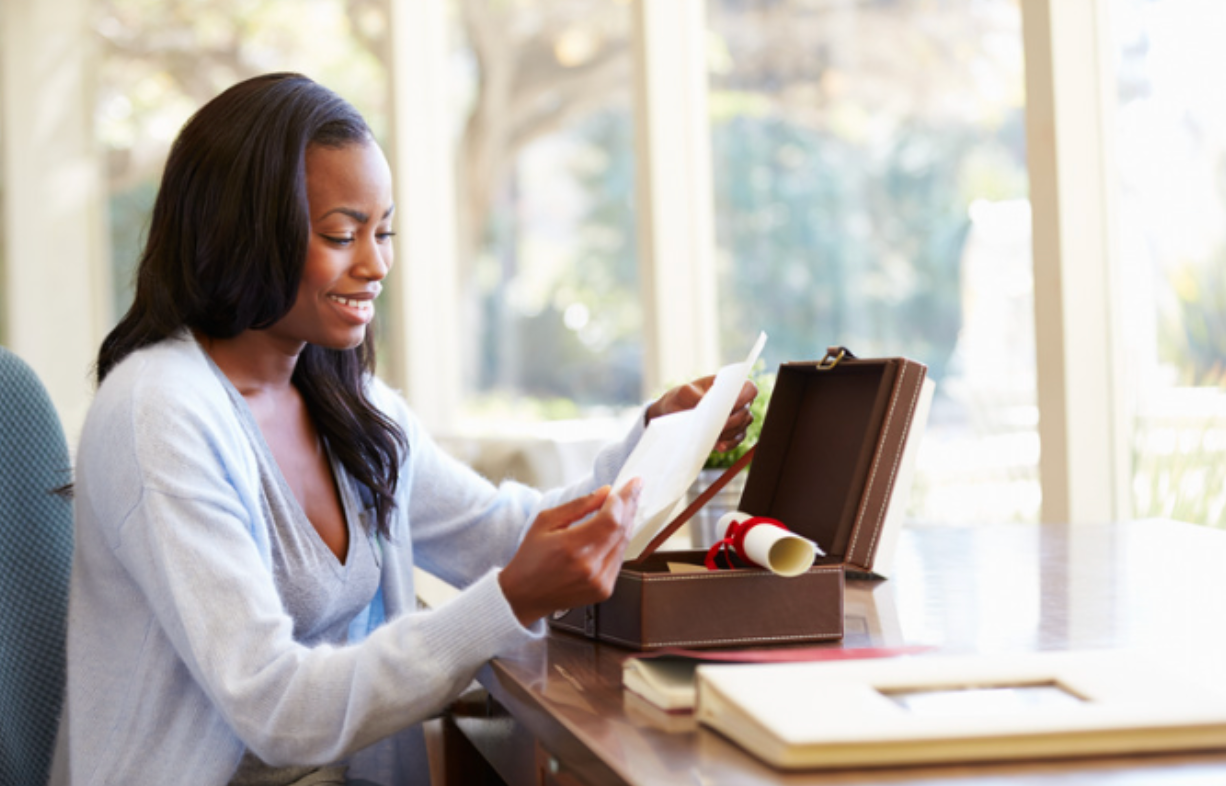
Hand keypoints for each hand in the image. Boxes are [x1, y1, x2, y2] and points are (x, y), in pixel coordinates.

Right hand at [498, 480, 642, 626]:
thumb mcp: (545, 522)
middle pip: (622, 530)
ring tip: (627, 505)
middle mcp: (590, 567)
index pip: (611, 519)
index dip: (623, 500)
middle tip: (634, 489)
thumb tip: (605, 492)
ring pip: (625, 544)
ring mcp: (600, 581)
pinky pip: (620, 559)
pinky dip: (620, 541)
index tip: (630, 484)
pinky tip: (617, 529)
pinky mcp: (604, 590)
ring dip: (627, 522)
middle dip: (630, 506)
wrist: (523, 596)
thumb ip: (578, 505)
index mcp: (572, 547)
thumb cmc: (530, 558)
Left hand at [645, 376, 758, 452]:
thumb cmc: (682, 397)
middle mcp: (737, 402)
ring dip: (730, 433)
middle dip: (734, 420)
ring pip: (742, 427)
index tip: (733, 404)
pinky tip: (719, 446)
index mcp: (730, 386)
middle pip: (745, 412)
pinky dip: (729, 444)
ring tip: (715, 436)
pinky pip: (736, 440)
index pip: (749, 388)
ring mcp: (736, 419)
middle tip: (720, 426)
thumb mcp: (683, 391)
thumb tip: (703, 404)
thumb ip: (692, 393)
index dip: (745, 396)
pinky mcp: (730, 434)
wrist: (675, 412)